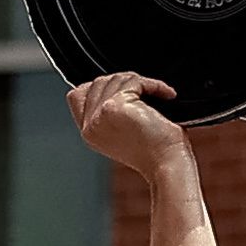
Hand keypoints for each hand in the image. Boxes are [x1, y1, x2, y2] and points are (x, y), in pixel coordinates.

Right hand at [67, 72, 196, 186]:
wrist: (168, 165)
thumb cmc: (157, 153)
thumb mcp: (124, 130)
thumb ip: (110, 111)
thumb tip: (115, 85)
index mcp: (90, 133)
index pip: (78, 95)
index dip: (102, 87)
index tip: (127, 90)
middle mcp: (91, 125)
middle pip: (98, 82)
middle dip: (125, 82)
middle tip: (147, 93)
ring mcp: (99, 115)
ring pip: (116, 79)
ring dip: (141, 83)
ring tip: (158, 96)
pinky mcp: (114, 107)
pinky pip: (134, 81)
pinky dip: (154, 84)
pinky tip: (166, 94)